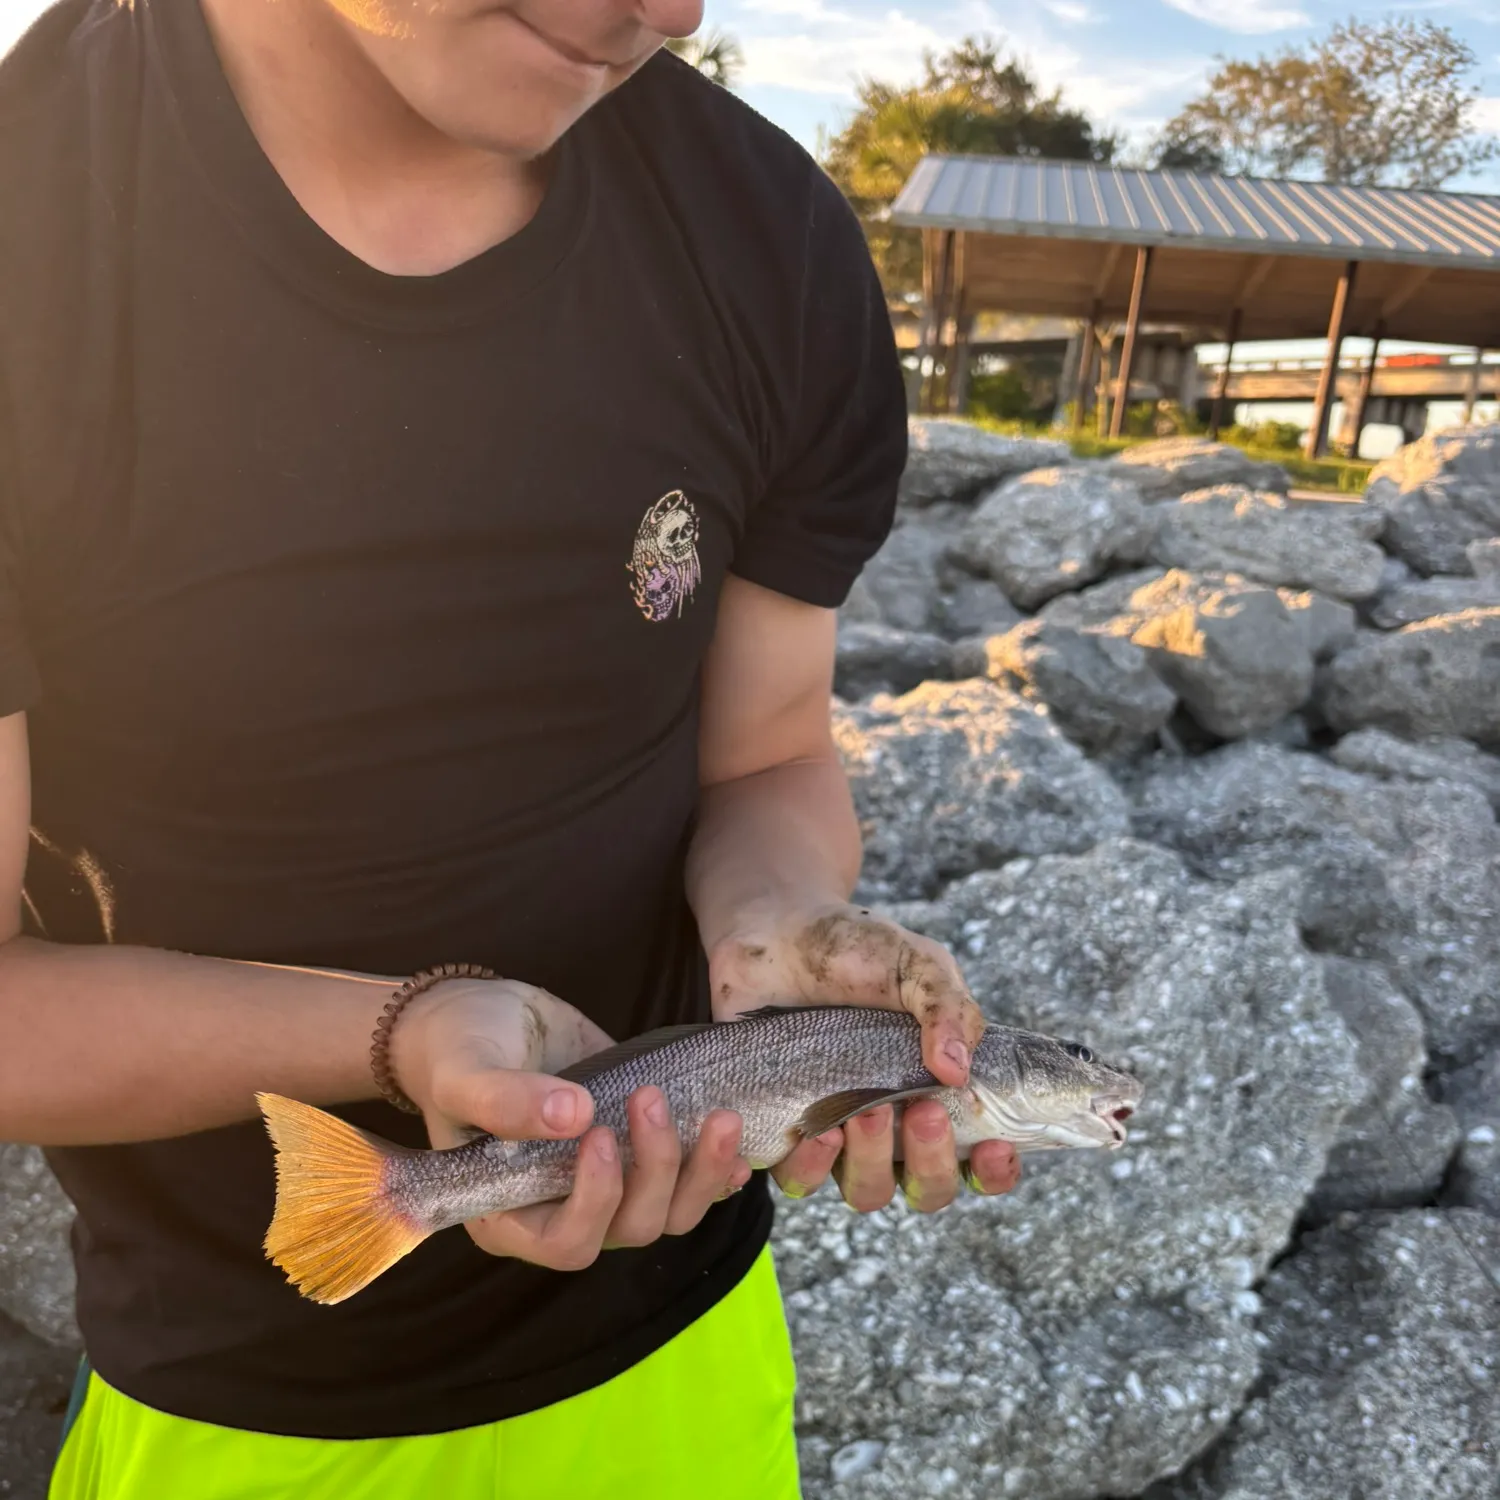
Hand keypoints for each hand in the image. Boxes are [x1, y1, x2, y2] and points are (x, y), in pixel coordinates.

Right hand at [389, 977, 750, 1270]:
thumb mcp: (466, 1071)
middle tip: (649, 1100)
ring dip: (701, 1173)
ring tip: (719, 1118)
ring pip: (669, 1212)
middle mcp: (562, 1208)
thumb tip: (572, 1116)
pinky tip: (740, 1150)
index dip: (594, 1203)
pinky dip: (719, 1172)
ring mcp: (605, 1181)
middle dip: (655, 1172)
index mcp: (509, 1211)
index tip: (598, 1136)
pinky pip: (688, 1182)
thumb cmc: (458, 1050)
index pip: (565, 1243)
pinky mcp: (637, 1149)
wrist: (483, 1013)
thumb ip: (504, 1099)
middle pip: (630, 1228)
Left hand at [710, 901, 1020, 1212]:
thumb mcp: (916, 965)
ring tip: (866, 1112)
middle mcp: (892, 1125)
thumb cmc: (854, 950)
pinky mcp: (782, 1130)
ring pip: (864, 1192)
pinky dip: (808, 1168)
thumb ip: (946, 1009)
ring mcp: (838, 1132)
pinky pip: (795, 1179)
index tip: (995, 1145)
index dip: (993, 1171)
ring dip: (873, 1164)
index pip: (977, 1158)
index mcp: (935, 1092)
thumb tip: (957, 1072)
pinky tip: (813, 1130)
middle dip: (931, 1161)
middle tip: (923, 1109)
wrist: (773, 931)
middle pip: (926, 1188)